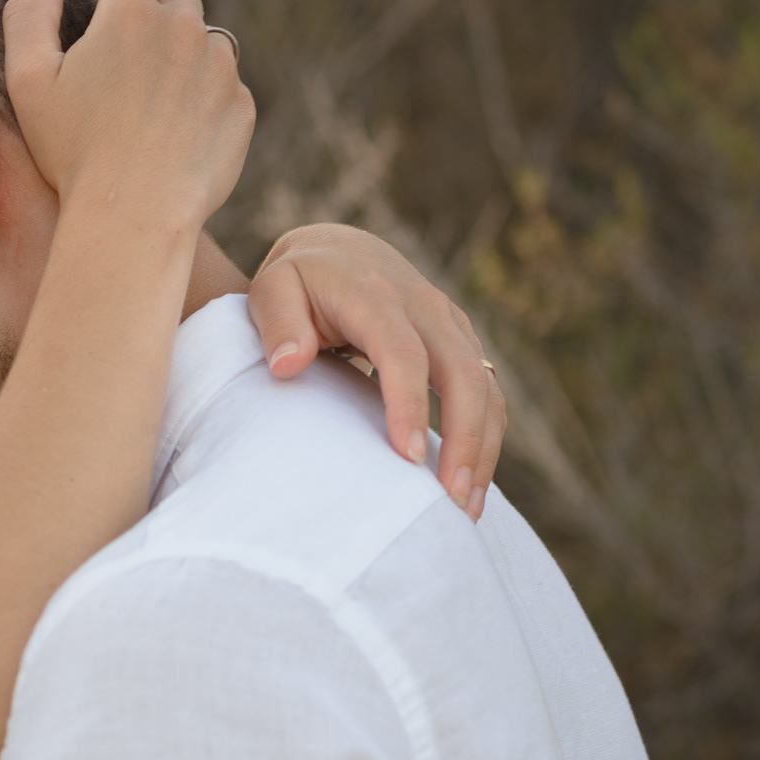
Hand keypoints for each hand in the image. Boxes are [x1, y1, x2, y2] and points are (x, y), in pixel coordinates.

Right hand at [3, 0, 253, 225]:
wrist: (134, 216)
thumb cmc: (73, 151)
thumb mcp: (28, 83)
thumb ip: (28, 17)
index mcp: (130, 12)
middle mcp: (185, 27)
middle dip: (152, 20)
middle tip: (123, 69)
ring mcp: (220, 67)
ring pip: (204, 43)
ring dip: (181, 60)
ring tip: (149, 109)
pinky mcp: (241, 107)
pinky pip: (224, 89)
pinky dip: (203, 103)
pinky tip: (174, 138)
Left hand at [250, 225, 505, 518]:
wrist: (337, 251)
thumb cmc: (297, 281)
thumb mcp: (272, 291)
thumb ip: (278, 324)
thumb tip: (288, 365)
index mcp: (376, 295)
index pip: (402, 352)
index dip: (409, 404)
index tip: (407, 458)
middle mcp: (425, 307)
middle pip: (464, 374)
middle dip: (464, 439)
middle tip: (451, 502)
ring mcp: (450, 324)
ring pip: (487, 387)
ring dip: (483, 447)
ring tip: (465, 509)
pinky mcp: (461, 342)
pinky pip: (487, 391)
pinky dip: (486, 436)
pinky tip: (470, 483)